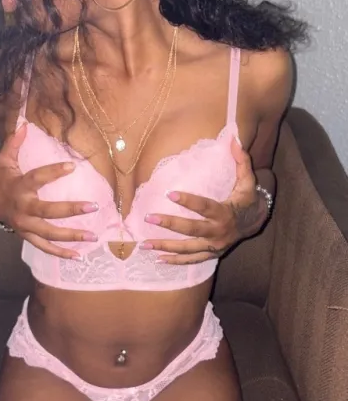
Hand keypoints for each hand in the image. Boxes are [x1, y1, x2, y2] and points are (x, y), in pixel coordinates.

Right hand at [0, 124, 99, 258]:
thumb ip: (14, 144)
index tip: (72, 167)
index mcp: (19, 187)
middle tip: (93, 206)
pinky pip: (45, 248)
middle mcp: (23, 209)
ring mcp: (26, 226)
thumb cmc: (3, 180)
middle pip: (47, 211)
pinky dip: (60, 253)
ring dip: (71, 236)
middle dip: (70, 210)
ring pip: (49, 233)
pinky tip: (78, 255)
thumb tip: (23, 124)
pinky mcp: (29, 236)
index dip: (53, 172)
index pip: (37, 178)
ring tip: (93, 236)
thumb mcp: (4, 161)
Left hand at [140, 138, 267, 264]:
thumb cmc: (247, 198)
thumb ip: (241, 160)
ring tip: (144, 244)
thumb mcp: (248, 180)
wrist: (256, 222)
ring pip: (187, 249)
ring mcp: (214, 246)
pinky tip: (157, 259)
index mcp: (225, 213)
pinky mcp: (211, 254)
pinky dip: (175, 262)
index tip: (169, 194)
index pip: (204, 206)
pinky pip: (191, 260)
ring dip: (165, 247)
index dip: (188, 201)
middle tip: (149, 217)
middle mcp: (218, 232)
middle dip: (169, 224)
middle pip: (191, 230)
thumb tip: (234, 139)